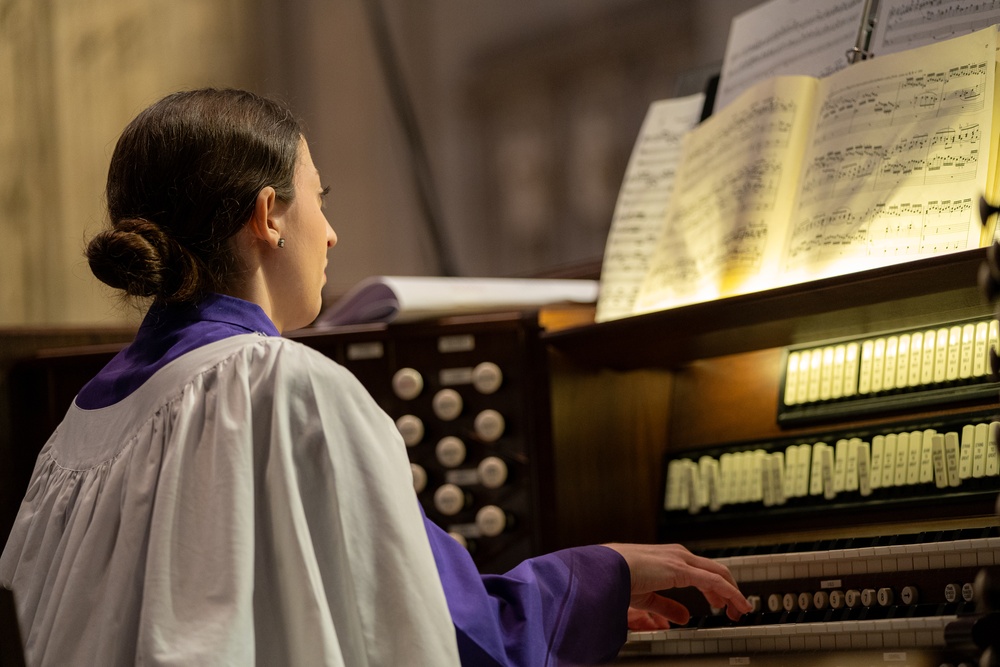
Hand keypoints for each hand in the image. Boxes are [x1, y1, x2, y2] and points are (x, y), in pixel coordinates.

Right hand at [604, 543, 750, 627]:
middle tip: (736, 608)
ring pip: (719, 573)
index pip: (701, 571)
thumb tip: (683, 618)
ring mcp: (681, 559)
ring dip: (733, 592)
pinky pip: (714, 581)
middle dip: (729, 590)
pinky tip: (737, 605)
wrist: (606, 570)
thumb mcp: (646, 597)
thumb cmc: (618, 579)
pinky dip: (730, 593)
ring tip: (741, 609)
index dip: (716, 588)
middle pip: (715, 570)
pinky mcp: (682, 569)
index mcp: (669, 559)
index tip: (722, 603)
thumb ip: (666, 606)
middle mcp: (678, 555)